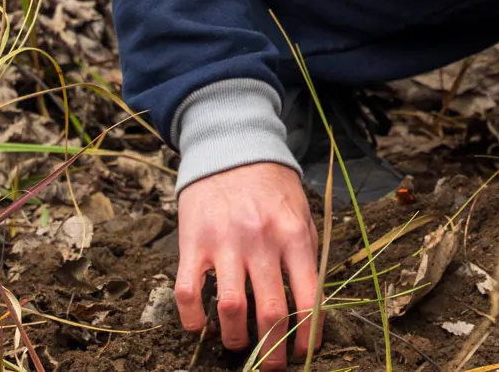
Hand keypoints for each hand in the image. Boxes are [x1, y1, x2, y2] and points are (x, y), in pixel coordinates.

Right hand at [175, 161, 320, 366]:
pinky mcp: (193, 244)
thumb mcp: (301, 214)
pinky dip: (192, 320)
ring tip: (239, 345)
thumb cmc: (271, 188)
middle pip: (270, 313)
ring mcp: (225, 243)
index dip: (308, 335)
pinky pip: (187, 294)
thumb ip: (305, 256)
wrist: (231, 148)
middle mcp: (261, 242)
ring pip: (230, 310)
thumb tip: (311, 307)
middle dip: (273, 351)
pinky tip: (200, 326)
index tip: (305, 353)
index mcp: (294, 236)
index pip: (307, 297)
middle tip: (272, 366)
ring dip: (235, 338)